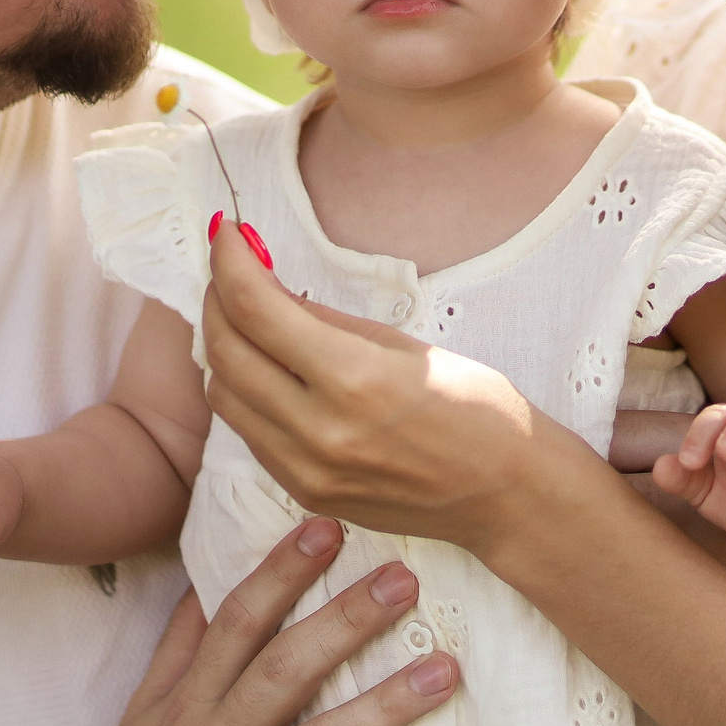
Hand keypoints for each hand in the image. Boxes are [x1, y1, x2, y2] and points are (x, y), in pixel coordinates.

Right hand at [64, 517, 466, 725]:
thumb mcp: (142, 722)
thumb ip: (180, 651)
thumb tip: (208, 577)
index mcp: (188, 709)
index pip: (236, 625)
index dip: (281, 573)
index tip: (328, 528)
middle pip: (286, 672)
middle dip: (347, 621)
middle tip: (406, 579)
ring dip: (388, 706)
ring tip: (448, 670)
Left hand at [200, 221, 577, 554]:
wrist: (507, 493)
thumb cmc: (476, 407)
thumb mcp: (406, 345)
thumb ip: (327, 320)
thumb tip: (267, 284)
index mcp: (354, 379)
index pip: (256, 308)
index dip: (230, 260)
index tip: (228, 232)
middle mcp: (319, 430)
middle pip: (225, 351)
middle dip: (218, 298)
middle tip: (231, 268)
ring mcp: (306, 470)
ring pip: (224, 396)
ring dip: (224, 348)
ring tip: (247, 317)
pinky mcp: (305, 493)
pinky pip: (250, 433)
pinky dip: (246, 392)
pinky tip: (269, 369)